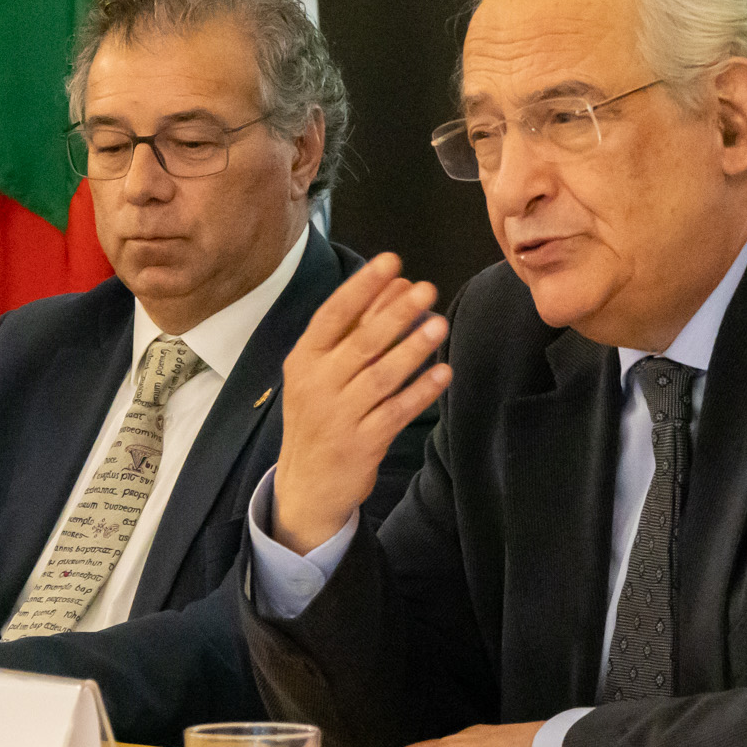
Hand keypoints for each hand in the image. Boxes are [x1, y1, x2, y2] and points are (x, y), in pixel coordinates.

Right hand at [272, 253, 450, 552]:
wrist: (306, 484)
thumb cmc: (318, 416)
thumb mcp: (318, 374)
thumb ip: (351, 333)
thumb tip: (395, 285)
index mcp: (303, 360)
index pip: (332, 314)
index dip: (362, 287)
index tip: (391, 262)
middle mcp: (318, 384)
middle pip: (361, 342)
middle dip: (396, 313)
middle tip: (426, 289)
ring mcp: (339, 416)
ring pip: (381, 376)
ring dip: (412, 349)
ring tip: (439, 324)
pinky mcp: (362, 444)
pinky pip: (396, 412)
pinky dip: (420, 391)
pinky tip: (442, 373)